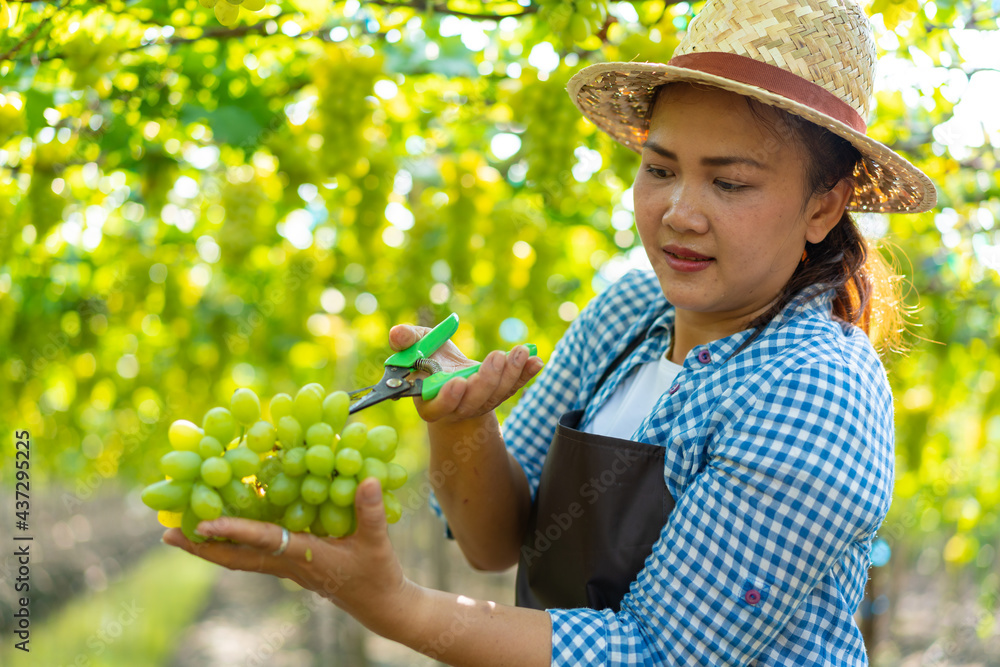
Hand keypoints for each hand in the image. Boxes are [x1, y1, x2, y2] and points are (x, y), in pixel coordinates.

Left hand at [161, 478, 418, 636]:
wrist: (379, 605)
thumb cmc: (377, 574)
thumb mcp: (378, 541)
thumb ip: (371, 511)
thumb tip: (368, 479)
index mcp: (304, 556)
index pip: (262, 542)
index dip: (234, 530)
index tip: (203, 523)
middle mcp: (286, 564)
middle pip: (234, 559)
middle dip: (200, 548)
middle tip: (167, 534)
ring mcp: (285, 568)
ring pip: (238, 558)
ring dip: (209, 546)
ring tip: (181, 530)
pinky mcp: (290, 565)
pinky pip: (252, 553)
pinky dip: (232, 541)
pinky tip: (224, 527)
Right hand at [389, 325, 543, 423]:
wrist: (450, 374)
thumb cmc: (430, 359)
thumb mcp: (418, 346)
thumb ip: (408, 341)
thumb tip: (397, 334)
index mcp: (431, 402)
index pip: (439, 407)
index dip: (449, 398)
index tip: (459, 381)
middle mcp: (457, 409)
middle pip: (474, 402)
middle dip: (487, 381)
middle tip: (496, 357)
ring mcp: (481, 405)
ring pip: (497, 396)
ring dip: (510, 374)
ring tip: (519, 350)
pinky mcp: (500, 395)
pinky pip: (515, 387)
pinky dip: (526, 374)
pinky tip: (536, 360)